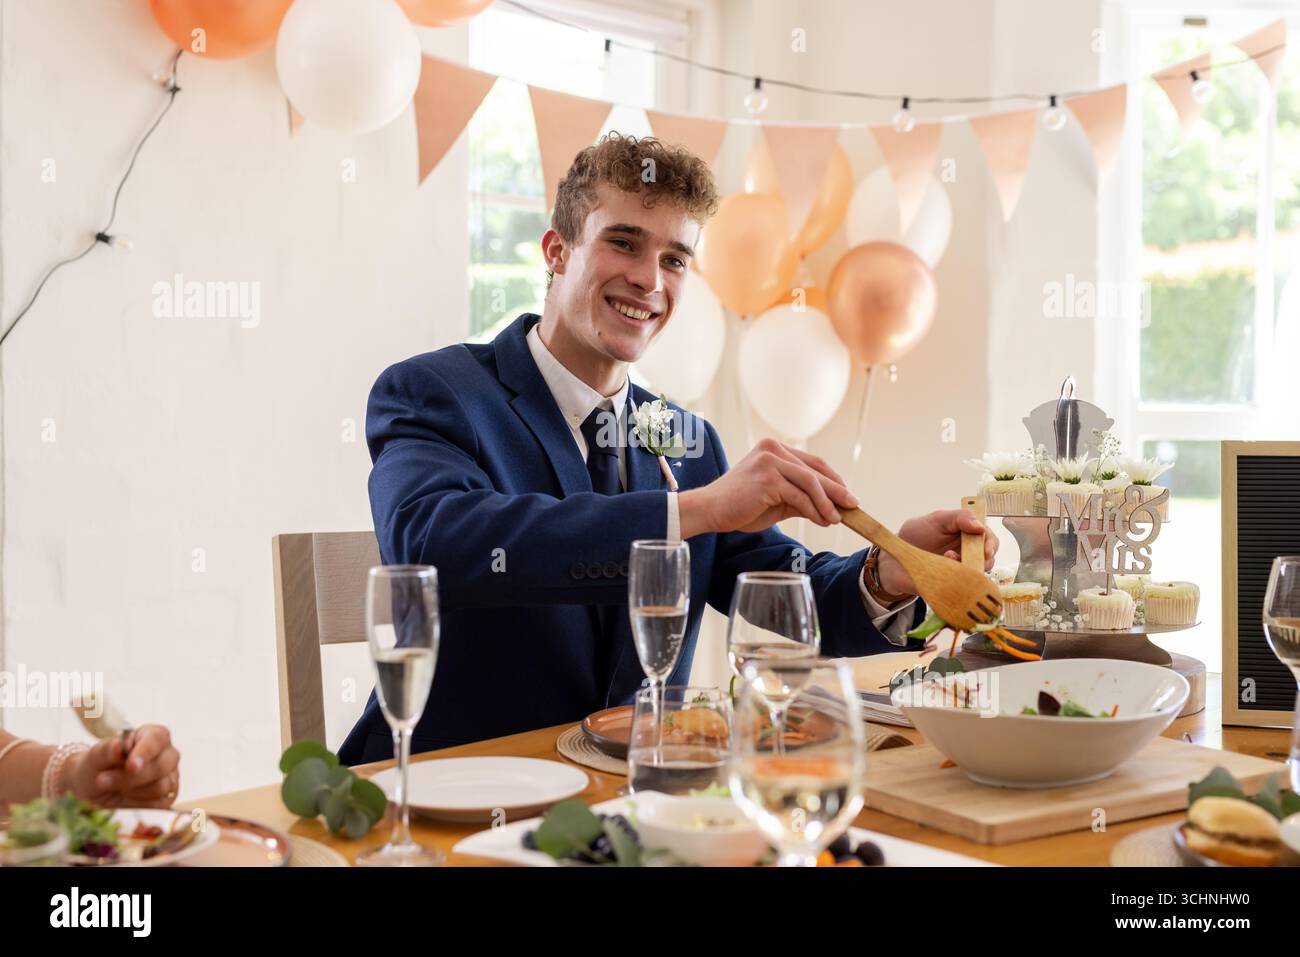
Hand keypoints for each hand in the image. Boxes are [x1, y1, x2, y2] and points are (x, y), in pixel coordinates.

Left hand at [66, 725, 180, 808]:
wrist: (93, 786)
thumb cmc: (97, 765)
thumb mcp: (95, 756)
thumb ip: (107, 749)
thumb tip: (118, 745)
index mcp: (154, 735)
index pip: (157, 739)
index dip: (145, 752)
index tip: (130, 766)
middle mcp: (167, 753)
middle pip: (161, 766)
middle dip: (131, 778)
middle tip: (102, 780)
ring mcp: (170, 775)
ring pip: (160, 787)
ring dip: (131, 790)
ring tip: (111, 785)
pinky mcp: (168, 796)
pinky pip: (158, 803)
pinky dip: (138, 802)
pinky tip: (125, 795)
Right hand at [679, 437, 858, 536]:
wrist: (710, 511)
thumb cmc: (739, 506)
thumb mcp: (775, 499)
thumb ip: (799, 498)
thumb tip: (829, 509)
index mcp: (773, 448)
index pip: (811, 462)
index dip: (832, 479)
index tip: (846, 495)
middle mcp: (773, 449)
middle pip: (815, 470)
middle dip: (837, 490)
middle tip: (853, 506)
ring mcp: (770, 462)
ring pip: (810, 482)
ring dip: (827, 503)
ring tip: (837, 519)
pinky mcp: (768, 479)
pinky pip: (799, 496)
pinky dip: (814, 510)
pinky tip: (822, 520)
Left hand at [876, 508, 998, 596]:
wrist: (892, 557)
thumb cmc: (915, 535)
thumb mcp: (936, 519)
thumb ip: (959, 517)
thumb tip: (980, 527)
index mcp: (967, 537)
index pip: (989, 540)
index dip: (992, 544)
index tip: (986, 549)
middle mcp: (967, 556)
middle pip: (988, 560)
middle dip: (983, 559)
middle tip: (969, 556)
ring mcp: (958, 573)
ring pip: (977, 576)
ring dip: (966, 567)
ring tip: (947, 557)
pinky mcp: (948, 588)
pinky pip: (961, 591)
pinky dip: (955, 581)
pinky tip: (942, 570)